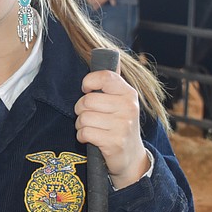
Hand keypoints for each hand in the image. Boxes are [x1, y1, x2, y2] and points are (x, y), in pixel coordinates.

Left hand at [74, 69, 149, 189]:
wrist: (131, 157)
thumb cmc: (119, 125)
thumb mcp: (120, 102)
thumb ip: (111, 82)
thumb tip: (106, 54)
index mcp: (128, 93)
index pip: (104, 77)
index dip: (88, 83)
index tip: (87, 91)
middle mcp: (128, 107)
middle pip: (86, 101)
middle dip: (81, 110)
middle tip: (89, 116)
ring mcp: (122, 125)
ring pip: (83, 117)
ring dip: (81, 125)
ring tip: (92, 128)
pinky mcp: (114, 142)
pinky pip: (84, 133)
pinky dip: (82, 136)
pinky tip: (90, 139)